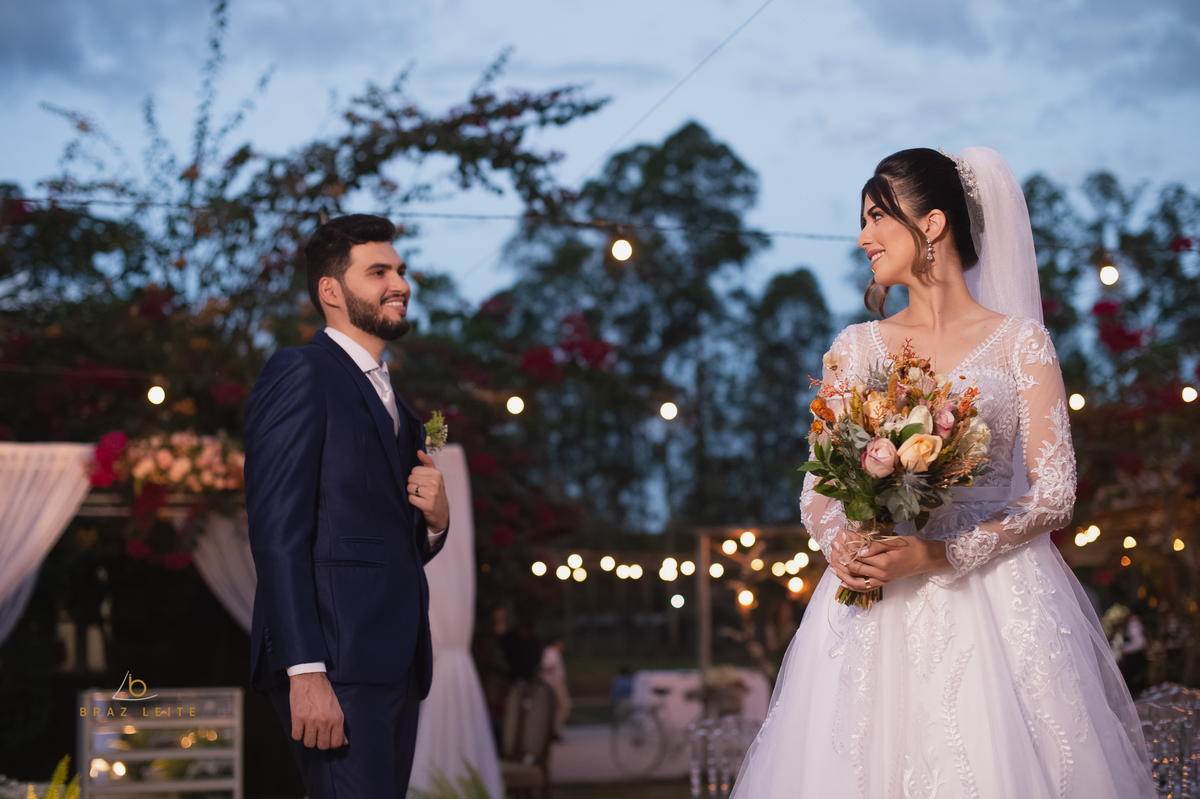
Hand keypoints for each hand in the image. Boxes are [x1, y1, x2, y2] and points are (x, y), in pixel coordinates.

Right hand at [289, 671, 346, 748]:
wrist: (310, 677)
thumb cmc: (324, 693)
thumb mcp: (337, 709)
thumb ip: (340, 727)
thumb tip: (344, 743)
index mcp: (337, 719)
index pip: (336, 743)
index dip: (331, 744)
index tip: (326, 739)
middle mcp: (325, 721)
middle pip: (322, 746)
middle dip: (319, 742)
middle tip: (316, 734)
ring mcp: (311, 720)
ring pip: (308, 744)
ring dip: (307, 739)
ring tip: (308, 729)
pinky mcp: (297, 718)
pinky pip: (296, 736)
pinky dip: (297, 734)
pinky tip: (300, 726)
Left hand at [408, 450, 448, 531]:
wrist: (441, 512)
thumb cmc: (436, 491)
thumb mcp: (435, 476)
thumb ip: (427, 462)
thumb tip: (419, 451)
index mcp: (437, 473)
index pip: (414, 470)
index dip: (415, 476)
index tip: (421, 482)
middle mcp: (435, 482)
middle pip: (411, 478)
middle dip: (413, 485)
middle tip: (420, 490)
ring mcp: (432, 494)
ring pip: (410, 488)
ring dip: (412, 493)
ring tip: (420, 496)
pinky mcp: (427, 505)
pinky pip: (411, 498)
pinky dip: (412, 501)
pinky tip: (419, 502)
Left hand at [829, 533, 948, 592]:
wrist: (925, 559)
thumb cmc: (911, 546)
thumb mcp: (895, 541)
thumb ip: (876, 546)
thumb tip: (859, 550)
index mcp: (883, 562)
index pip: (859, 556)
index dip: (848, 547)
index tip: (840, 536)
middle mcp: (881, 575)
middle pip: (854, 569)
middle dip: (842, 557)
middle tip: (834, 545)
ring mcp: (881, 581)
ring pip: (857, 582)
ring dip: (843, 575)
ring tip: (832, 567)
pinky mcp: (883, 583)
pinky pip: (865, 588)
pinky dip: (853, 586)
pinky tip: (843, 582)